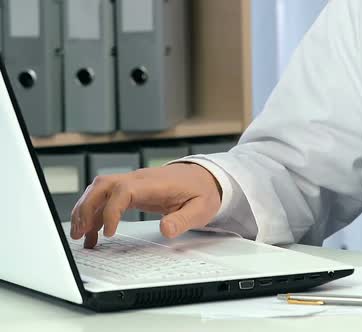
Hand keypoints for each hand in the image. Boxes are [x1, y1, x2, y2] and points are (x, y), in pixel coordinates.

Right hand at [70, 163, 221, 248]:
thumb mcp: (201, 209)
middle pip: (102, 186)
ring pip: (99, 189)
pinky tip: (93, 231)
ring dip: (86, 210)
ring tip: (81, 236)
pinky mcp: (132, 189)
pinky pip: (106, 196)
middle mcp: (139, 179)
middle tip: (80, 234)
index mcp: (155, 183)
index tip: (108, 233)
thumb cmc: (202, 191)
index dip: (111, 210)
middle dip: (87, 208)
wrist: (206, 177)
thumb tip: (166, 229)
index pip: (123, 190)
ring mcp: (134, 182)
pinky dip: (96, 212)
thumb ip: (183, 220)